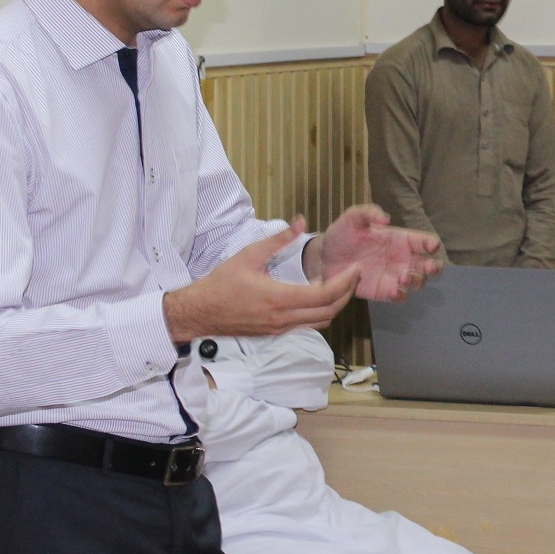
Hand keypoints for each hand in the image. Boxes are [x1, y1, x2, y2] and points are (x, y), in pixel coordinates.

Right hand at [163, 220, 358, 343]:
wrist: (199, 312)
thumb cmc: (222, 283)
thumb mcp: (249, 255)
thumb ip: (277, 239)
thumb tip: (300, 221)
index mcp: (279, 298)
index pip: (325, 295)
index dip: (345, 283)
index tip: (355, 269)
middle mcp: (284, 318)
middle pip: (329, 311)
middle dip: (347, 293)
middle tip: (354, 275)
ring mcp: (281, 328)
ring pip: (321, 321)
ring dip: (335, 304)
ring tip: (340, 284)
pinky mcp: (276, 332)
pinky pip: (307, 324)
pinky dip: (320, 311)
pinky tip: (317, 294)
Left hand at [304, 204, 441, 301]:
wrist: (324, 258)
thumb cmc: (342, 235)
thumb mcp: (352, 218)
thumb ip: (368, 213)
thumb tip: (385, 219)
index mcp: (400, 239)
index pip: (424, 241)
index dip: (432, 243)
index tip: (431, 246)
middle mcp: (402, 258)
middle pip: (428, 264)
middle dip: (433, 266)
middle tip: (429, 267)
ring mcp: (394, 276)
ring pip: (417, 281)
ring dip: (416, 280)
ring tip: (403, 276)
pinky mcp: (384, 291)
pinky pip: (400, 297)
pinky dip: (401, 295)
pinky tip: (394, 290)